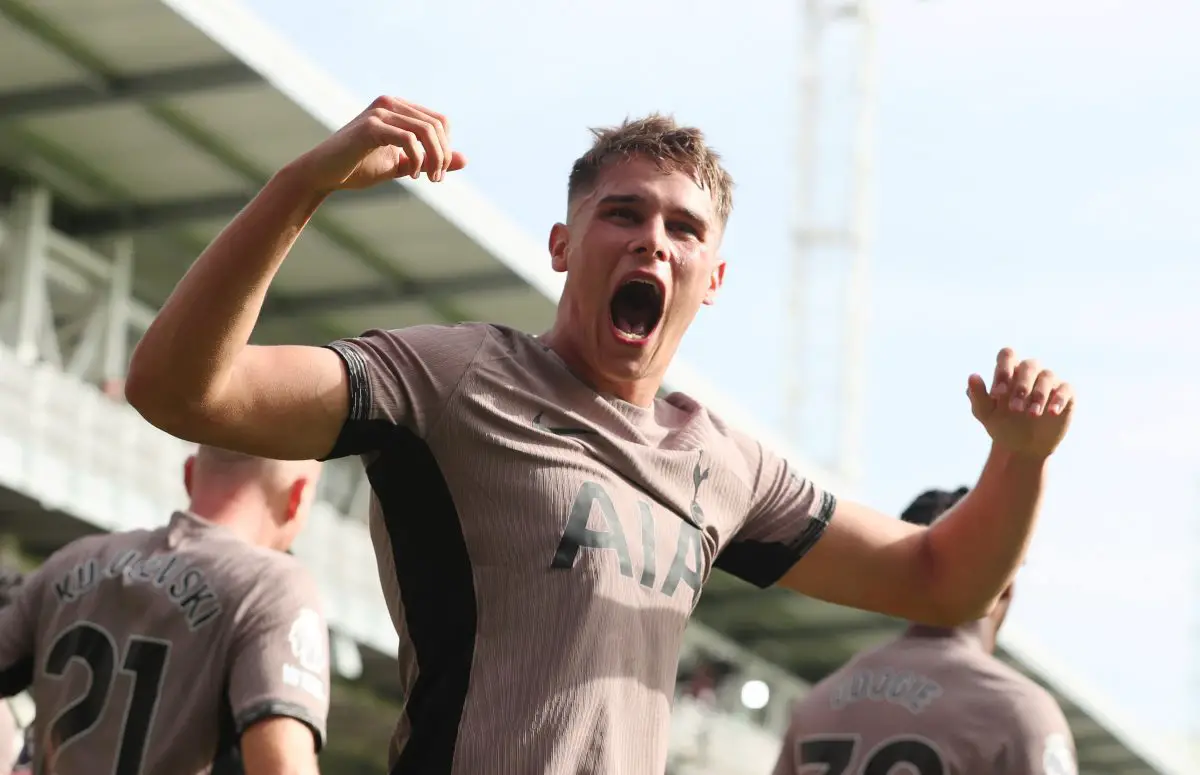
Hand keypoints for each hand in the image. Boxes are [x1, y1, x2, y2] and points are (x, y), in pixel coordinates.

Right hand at [291, 96, 467, 193]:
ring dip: (433, 159)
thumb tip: (465, 159)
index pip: (440, 121)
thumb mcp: (403, 165)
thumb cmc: (358, 167)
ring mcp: (380, 111)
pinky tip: (411, 175)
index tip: (437, 173)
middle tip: (435, 180)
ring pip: (426, 131)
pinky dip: (417, 159)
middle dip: (442, 156)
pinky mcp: (371, 125)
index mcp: (398, 107)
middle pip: (437, 125)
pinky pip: (408, 138)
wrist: (322, 174)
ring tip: (427, 179)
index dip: (446, 148)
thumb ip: (431, 160)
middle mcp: (390, 102)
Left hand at [966, 348, 1074, 459]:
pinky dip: (1059, 399)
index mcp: (1009, 371)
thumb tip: (972, 376)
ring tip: (1031, 415)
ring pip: (1047, 376)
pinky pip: (1066, 388)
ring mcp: (1049, 382)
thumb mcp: (985, 413)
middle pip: (1029, 365)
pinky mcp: (1065, 394)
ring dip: (1038, 395)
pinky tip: (1051, 413)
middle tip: (1014, 409)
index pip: (1007, 355)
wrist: (1022, 448)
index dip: (1003, 369)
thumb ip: (977, 394)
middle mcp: (1030, 372)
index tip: (998, 393)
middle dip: (1021, 387)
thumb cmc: (1001, 424)